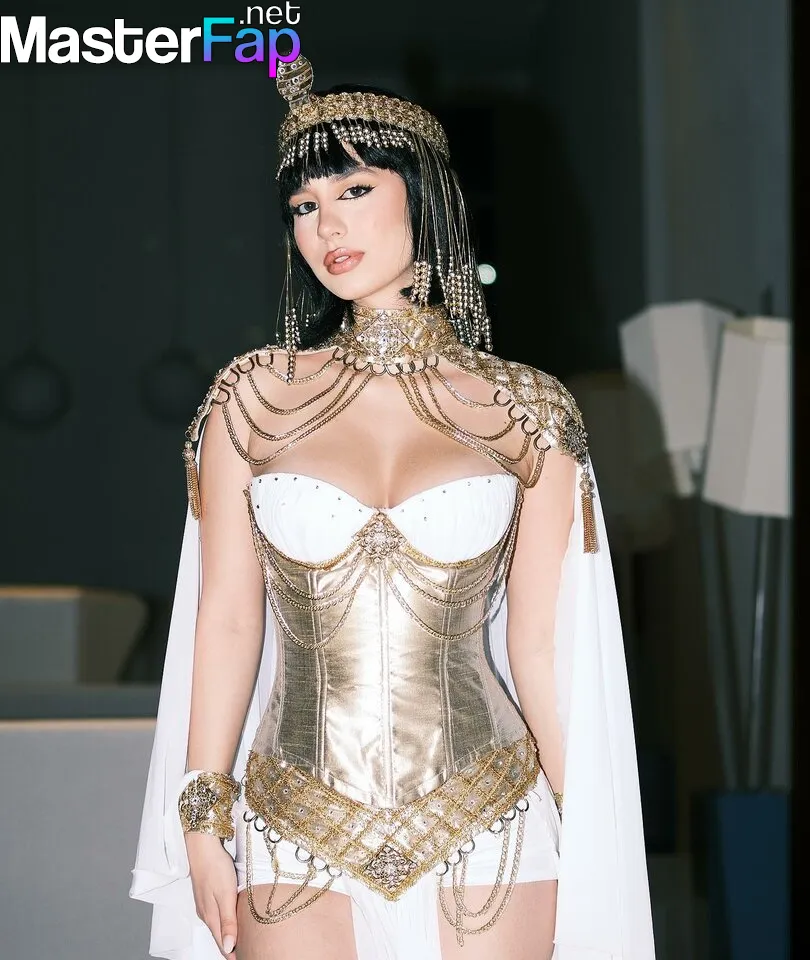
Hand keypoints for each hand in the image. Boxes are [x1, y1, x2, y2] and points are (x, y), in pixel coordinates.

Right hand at [185, 832, 238, 956]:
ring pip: (218, 927)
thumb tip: (229, 948)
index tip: (247, 958)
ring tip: (242, 943)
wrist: (202, 845)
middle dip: (232, 949)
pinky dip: (225, 923)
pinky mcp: (207, 895)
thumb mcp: (225, 895)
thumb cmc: (216, 867)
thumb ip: (228, 922)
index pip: (223, 944)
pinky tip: (232, 922)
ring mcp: (205, 904)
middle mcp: (206, 913)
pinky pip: (217, 915)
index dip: (234, 955)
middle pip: (220, 938)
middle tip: (248, 953)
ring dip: (229, 937)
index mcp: (211, 916)